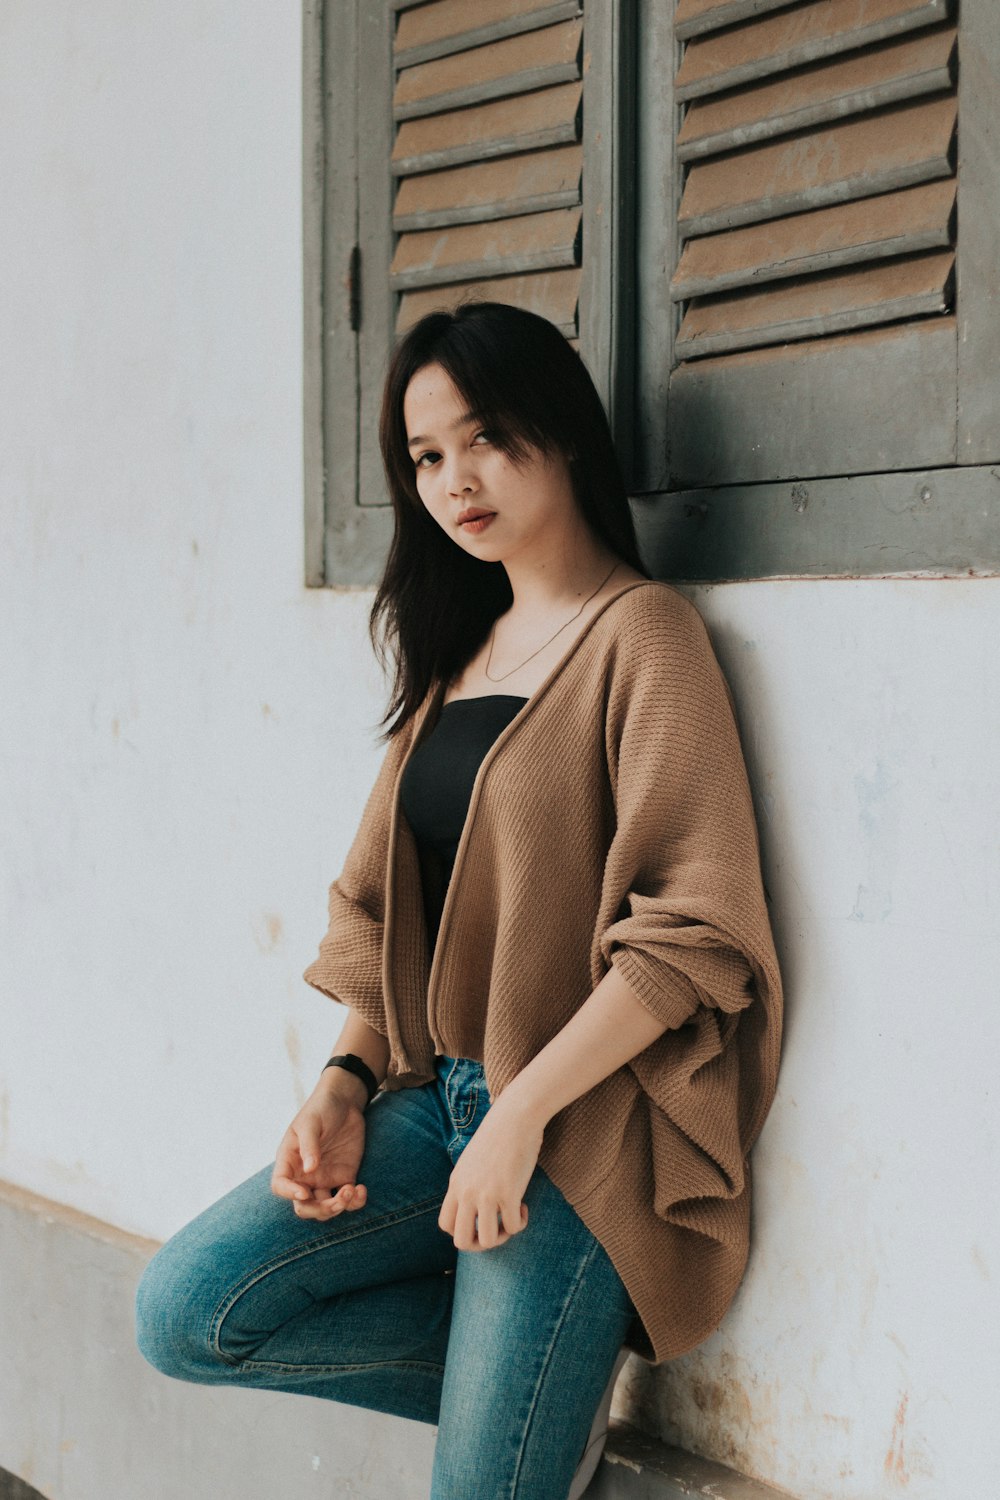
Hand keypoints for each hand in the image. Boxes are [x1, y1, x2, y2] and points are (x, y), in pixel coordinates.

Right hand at [270, 1075, 368, 1220]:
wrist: (345, 1102)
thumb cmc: (321, 1108)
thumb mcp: (311, 1122)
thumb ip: (309, 1145)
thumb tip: (309, 1170)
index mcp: (290, 1161)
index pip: (280, 1186)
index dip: (289, 1194)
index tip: (305, 1192)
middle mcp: (304, 1175)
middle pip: (304, 1207)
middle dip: (319, 1210)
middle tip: (336, 1201)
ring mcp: (324, 1179)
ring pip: (325, 1209)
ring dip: (338, 1208)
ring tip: (351, 1189)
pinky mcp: (344, 1177)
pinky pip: (347, 1200)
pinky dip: (355, 1202)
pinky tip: (361, 1190)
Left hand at [438, 1097, 543, 1250]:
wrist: (515, 1117)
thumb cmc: (498, 1136)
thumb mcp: (472, 1161)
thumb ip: (468, 1183)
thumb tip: (475, 1206)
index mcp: (456, 1184)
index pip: (446, 1225)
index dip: (464, 1231)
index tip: (480, 1219)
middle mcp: (467, 1192)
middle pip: (461, 1241)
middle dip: (480, 1244)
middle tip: (495, 1229)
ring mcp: (486, 1194)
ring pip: (487, 1241)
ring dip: (502, 1236)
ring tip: (511, 1218)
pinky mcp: (508, 1193)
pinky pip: (513, 1227)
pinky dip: (520, 1223)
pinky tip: (523, 1206)